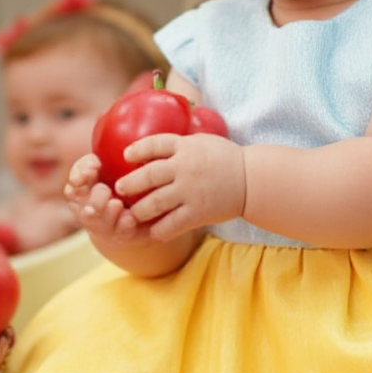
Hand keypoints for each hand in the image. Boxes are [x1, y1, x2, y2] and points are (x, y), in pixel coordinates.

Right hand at [65, 155, 151, 246]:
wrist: (140, 215)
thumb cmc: (129, 181)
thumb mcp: (121, 165)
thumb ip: (118, 153)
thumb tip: (117, 119)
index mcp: (86, 185)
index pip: (76, 176)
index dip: (80, 172)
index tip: (94, 167)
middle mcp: (87, 204)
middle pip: (81, 202)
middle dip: (92, 195)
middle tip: (104, 190)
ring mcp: (100, 222)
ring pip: (94, 219)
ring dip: (105, 212)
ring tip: (116, 205)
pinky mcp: (117, 235)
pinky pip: (117, 233)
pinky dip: (122, 227)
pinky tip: (130, 220)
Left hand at [116, 133, 245, 241]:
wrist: (252, 180)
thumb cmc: (226, 159)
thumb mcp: (203, 141)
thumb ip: (180, 143)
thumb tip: (155, 143)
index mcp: (186, 147)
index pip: (155, 144)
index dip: (137, 150)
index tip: (126, 156)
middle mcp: (185, 168)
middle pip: (148, 175)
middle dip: (129, 184)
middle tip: (119, 189)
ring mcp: (190, 192)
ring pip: (154, 203)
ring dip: (139, 210)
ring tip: (134, 213)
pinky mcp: (197, 213)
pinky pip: (171, 225)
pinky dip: (159, 230)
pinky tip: (154, 231)